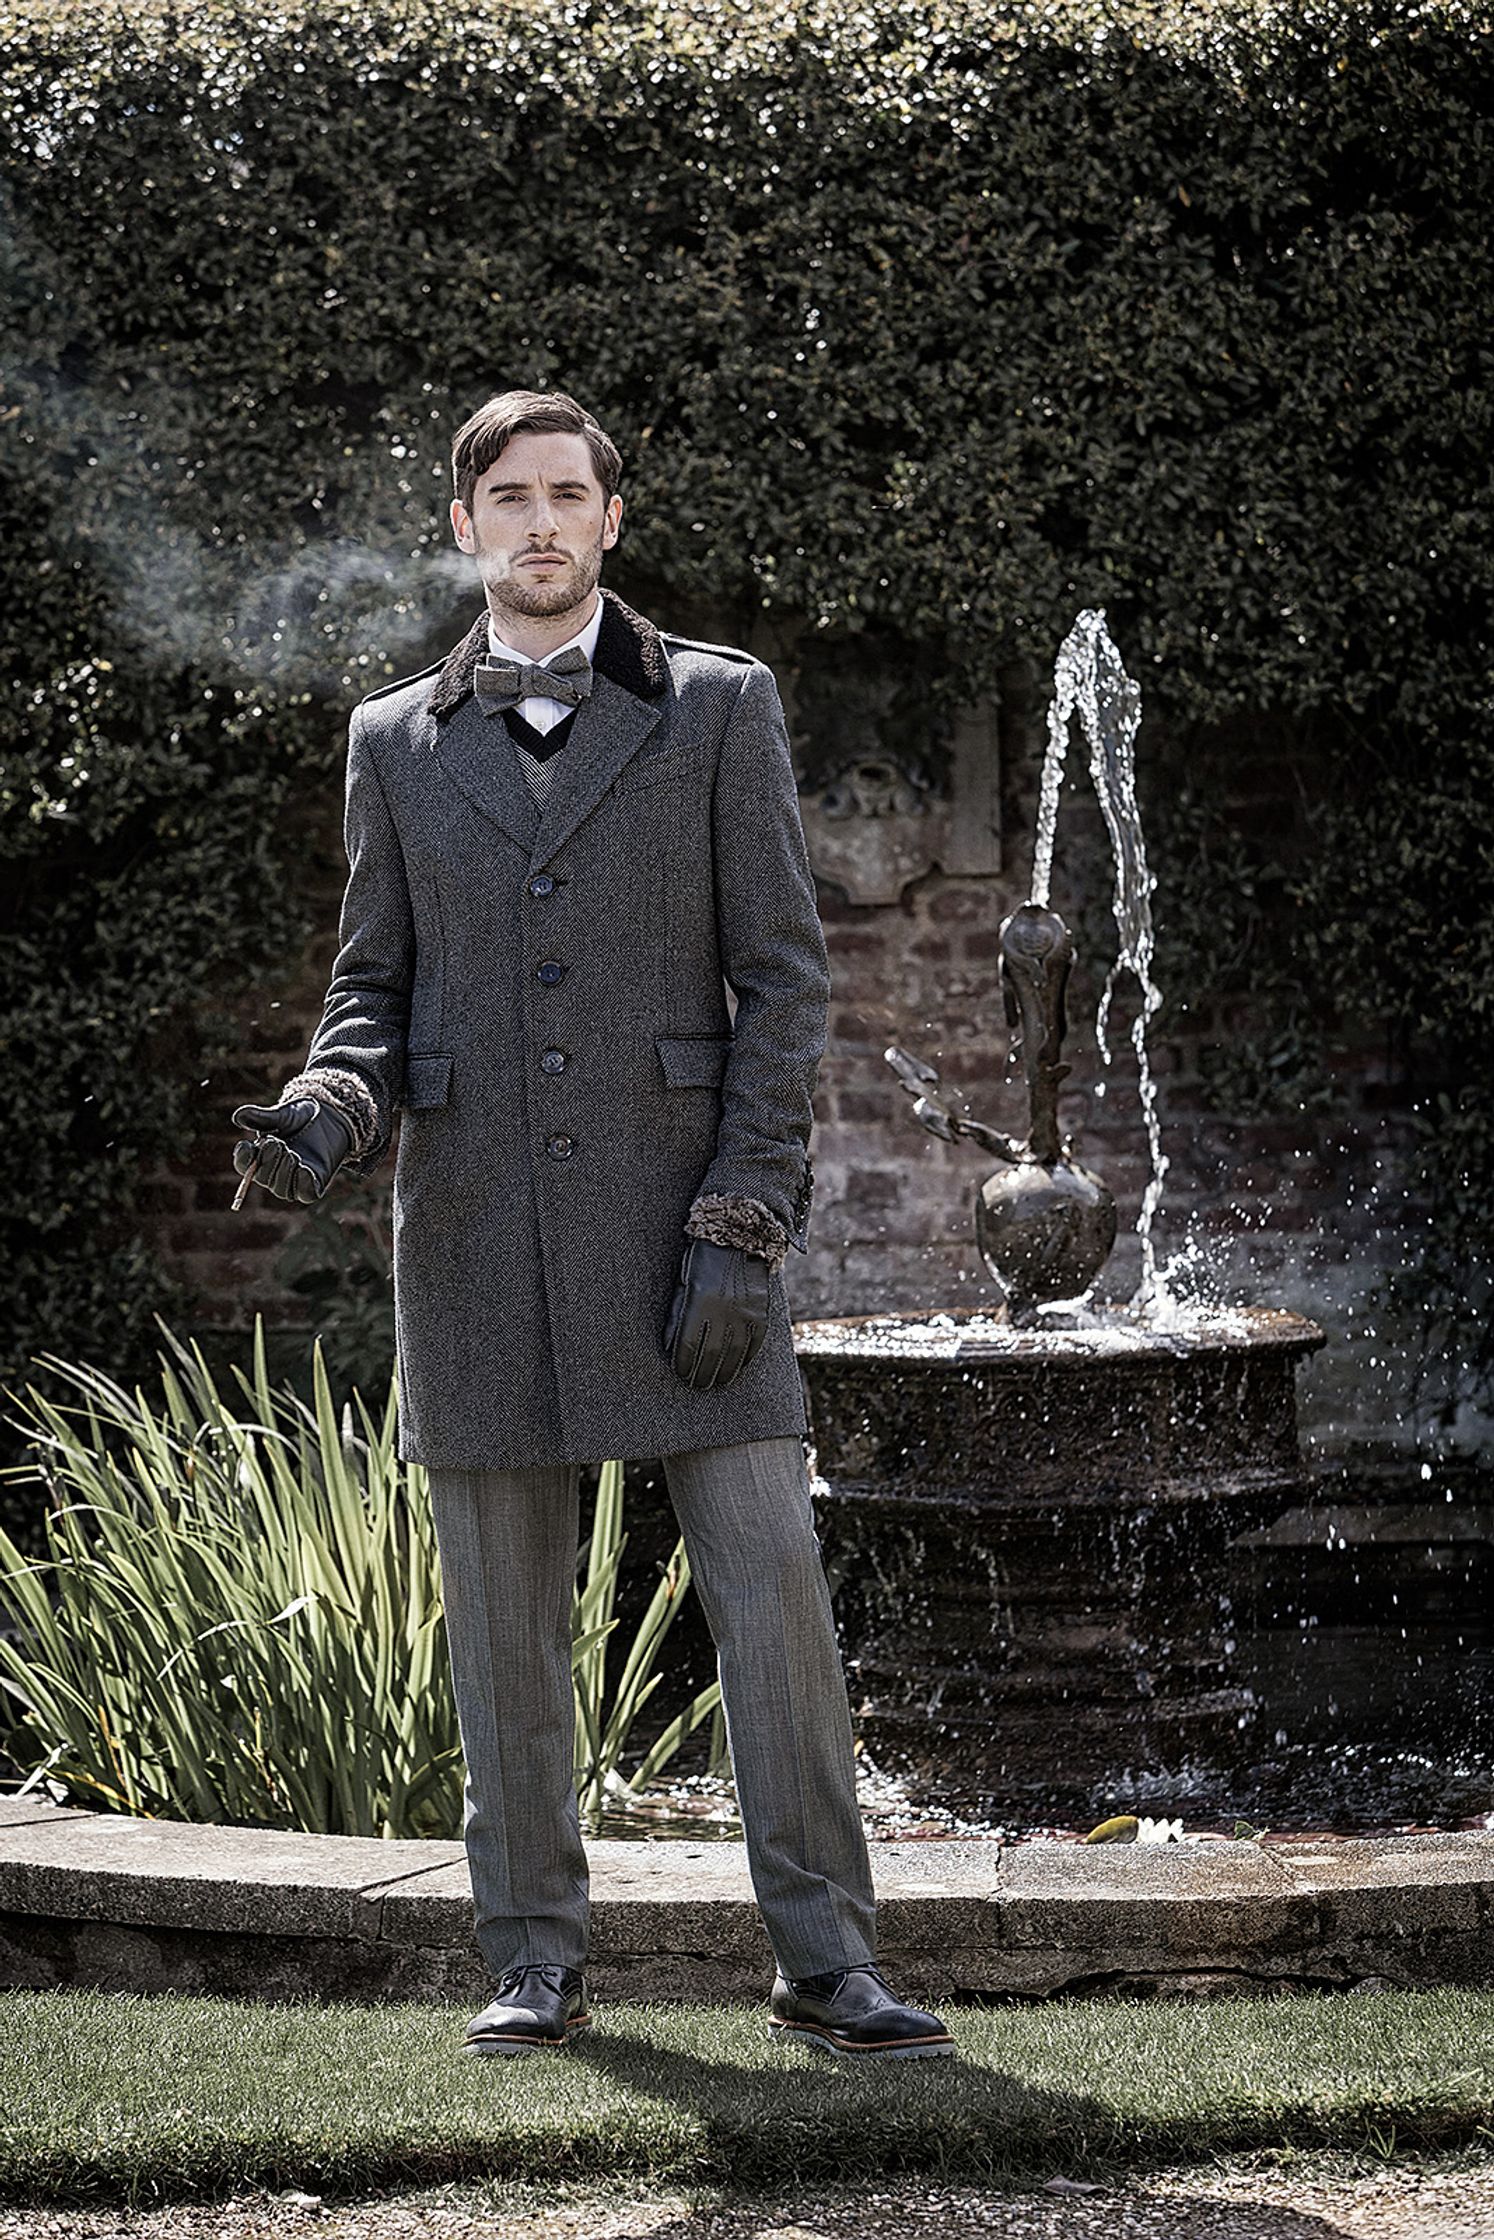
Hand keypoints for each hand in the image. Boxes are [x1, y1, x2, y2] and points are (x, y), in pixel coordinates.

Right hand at [231, 1096, 352, 1203]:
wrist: (330, 1118)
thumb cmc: (301, 1117)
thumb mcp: (282, 1115)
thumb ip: (261, 1117)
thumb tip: (238, 1116)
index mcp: (260, 1156)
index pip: (244, 1165)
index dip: (244, 1159)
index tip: (247, 1146)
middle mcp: (273, 1172)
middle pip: (262, 1177)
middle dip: (268, 1161)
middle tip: (277, 1143)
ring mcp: (293, 1180)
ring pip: (281, 1188)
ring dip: (283, 1171)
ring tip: (291, 1154)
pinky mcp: (313, 1185)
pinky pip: (305, 1192)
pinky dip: (302, 1183)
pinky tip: (303, 1169)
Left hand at [663, 1237, 769, 1389]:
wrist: (738, 1237)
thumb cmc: (702, 1260)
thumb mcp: (684, 1284)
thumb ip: (677, 1315)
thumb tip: (670, 1348)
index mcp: (699, 1302)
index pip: (689, 1345)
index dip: (685, 1364)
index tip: (682, 1375)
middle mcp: (723, 1310)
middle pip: (711, 1354)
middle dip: (703, 1374)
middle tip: (698, 1386)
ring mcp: (744, 1311)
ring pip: (734, 1354)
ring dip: (725, 1373)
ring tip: (717, 1383)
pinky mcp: (760, 1311)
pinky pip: (754, 1343)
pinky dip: (745, 1359)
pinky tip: (738, 1368)